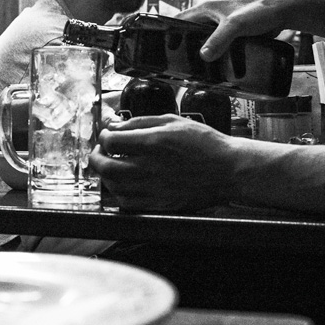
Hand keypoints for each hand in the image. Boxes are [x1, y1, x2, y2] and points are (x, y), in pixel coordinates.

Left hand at [90, 114, 235, 211]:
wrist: (228, 170)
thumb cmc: (205, 144)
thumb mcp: (173, 121)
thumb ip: (141, 122)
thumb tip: (117, 125)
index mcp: (152, 143)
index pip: (111, 141)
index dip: (104, 136)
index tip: (107, 135)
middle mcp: (149, 167)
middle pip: (105, 165)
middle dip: (96, 156)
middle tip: (99, 152)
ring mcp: (152, 188)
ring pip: (113, 186)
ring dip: (105, 175)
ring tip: (109, 167)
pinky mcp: (158, 204)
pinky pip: (126, 203)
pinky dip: (117, 193)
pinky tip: (122, 184)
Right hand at [175, 0, 286, 61]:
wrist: (283, 12)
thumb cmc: (259, 11)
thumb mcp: (235, 26)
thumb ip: (218, 40)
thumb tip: (204, 56)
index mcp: (206, 9)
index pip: (179, 19)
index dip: (170, 31)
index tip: (165, 46)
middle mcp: (211, 16)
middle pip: (190, 31)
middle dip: (184, 44)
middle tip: (179, 60)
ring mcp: (222, 25)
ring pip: (205, 40)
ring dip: (201, 51)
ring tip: (195, 67)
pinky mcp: (233, 34)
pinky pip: (219, 46)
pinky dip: (216, 55)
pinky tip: (215, 66)